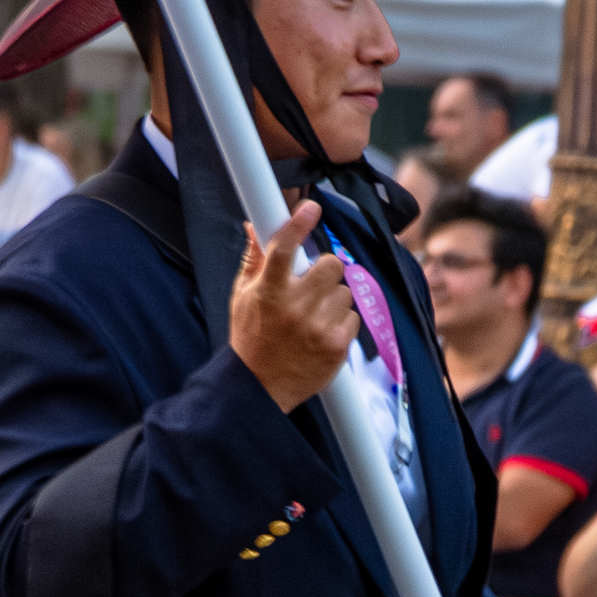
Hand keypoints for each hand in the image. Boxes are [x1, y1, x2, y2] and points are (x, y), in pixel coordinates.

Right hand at [229, 204, 357, 412]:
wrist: (258, 388)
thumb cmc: (251, 338)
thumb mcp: (242, 296)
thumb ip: (254, 260)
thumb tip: (253, 224)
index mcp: (268, 291)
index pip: (283, 248)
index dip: (298, 224)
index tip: (311, 208)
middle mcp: (294, 307)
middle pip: (331, 264)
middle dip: (325, 270)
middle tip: (313, 284)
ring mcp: (318, 327)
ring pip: (345, 291)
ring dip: (333, 299)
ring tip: (314, 316)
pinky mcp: (337, 345)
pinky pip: (354, 316)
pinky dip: (342, 322)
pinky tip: (324, 332)